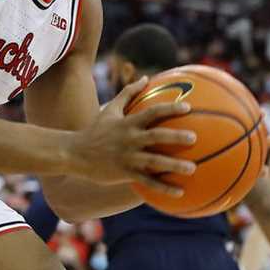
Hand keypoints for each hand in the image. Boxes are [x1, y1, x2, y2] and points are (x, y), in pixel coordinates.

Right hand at [67, 76, 196, 194]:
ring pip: (153, 162)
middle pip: (155, 136)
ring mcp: (128, 158)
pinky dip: (163, 188)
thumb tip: (146, 77)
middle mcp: (129, 139)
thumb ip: (128, 92)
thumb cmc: (96, 129)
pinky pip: (147, 182)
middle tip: (194, 137)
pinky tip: (180, 192)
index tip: (188, 107)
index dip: (169, 108)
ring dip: (173, 165)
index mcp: (128, 123)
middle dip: (175, 137)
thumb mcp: (111, 109)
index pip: (152, 112)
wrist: (75, 153)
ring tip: (192, 168)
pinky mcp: (125, 174)